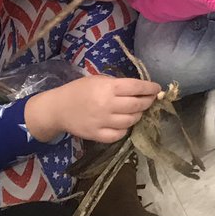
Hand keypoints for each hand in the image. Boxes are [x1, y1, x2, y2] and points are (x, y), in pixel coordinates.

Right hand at [24, 75, 160, 142]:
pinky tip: (124, 124)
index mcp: (108, 88)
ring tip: (137, 111)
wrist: (57, 108)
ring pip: (131, 121)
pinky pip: (118, 135)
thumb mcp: (99, 80)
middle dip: (148, 101)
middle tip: (150, 99)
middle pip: (136, 105)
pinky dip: (125, 129)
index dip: (150, 88)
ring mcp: (102, 122)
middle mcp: (107, 105)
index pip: (136, 87)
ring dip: (138, 115)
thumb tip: (141, 88)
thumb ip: (119, 84)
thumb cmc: (80, 90)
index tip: (157, 88)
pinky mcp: (96, 135)